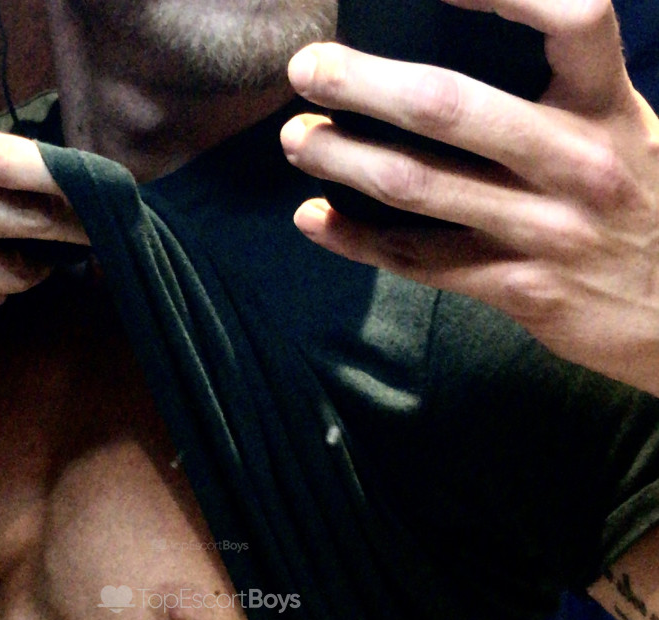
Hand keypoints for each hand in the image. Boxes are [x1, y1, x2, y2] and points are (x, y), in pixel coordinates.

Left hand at [281, 0, 658, 394]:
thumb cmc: (642, 207)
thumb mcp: (624, 130)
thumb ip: (562, 95)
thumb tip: (458, 54)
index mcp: (609, 105)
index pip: (571, 17)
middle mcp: (579, 162)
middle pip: (452, 107)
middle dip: (364, 83)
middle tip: (307, 69)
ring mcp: (546, 231)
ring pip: (420, 188)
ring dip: (344, 161)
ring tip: (297, 141)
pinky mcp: (521, 290)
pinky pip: (422, 260)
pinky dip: (360, 241)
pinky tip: (316, 222)